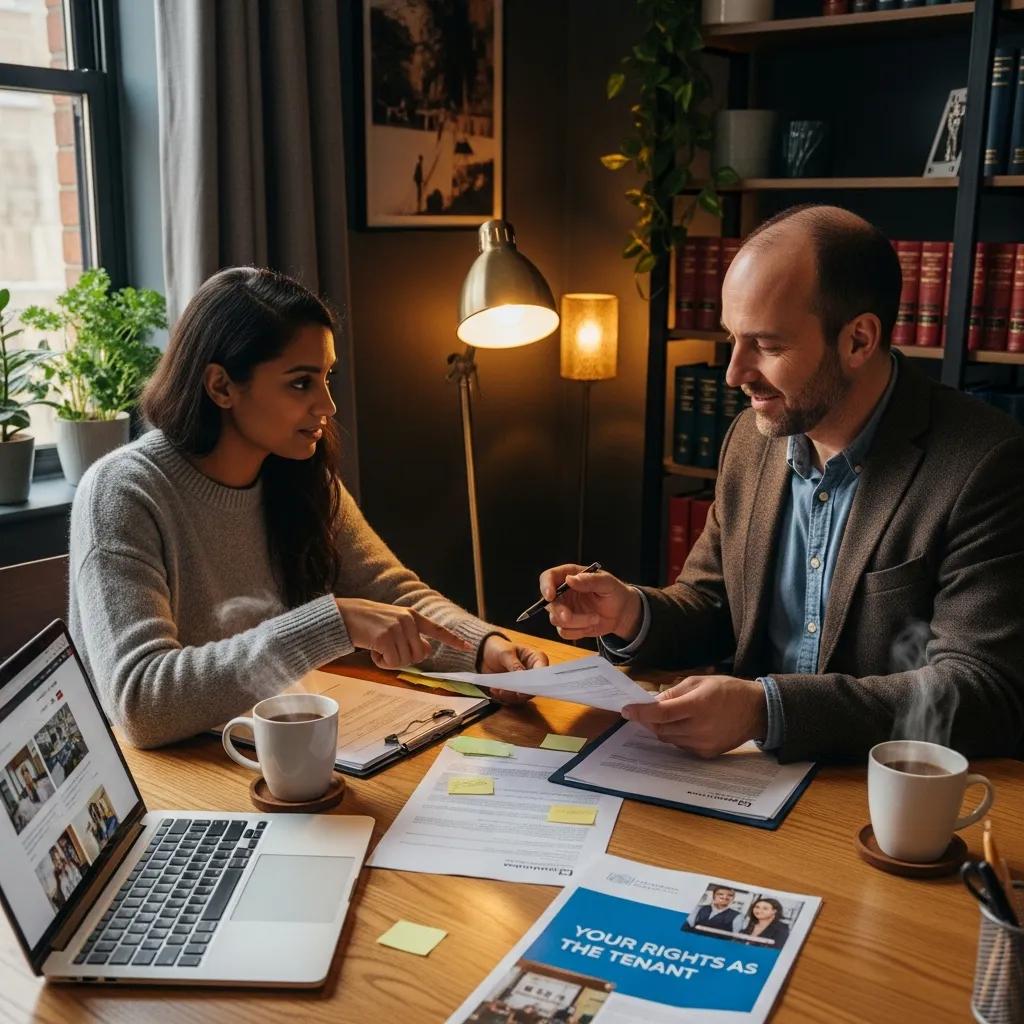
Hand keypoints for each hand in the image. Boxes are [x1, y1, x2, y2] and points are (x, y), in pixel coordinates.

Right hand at [335, 598, 472, 669]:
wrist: (345, 615)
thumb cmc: (368, 622)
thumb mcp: (394, 623)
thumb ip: (411, 634)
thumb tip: (427, 650)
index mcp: (412, 615)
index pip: (436, 629)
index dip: (452, 639)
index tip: (466, 646)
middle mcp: (408, 620)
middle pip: (419, 655)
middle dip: (404, 658)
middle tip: (388, 651)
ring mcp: (397, 628)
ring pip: (405, 661)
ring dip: (390, 661)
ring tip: (378, 646)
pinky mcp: (385, 638)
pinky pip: (391, 663)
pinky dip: (381, 662)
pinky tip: (373, 650)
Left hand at [478, 634, 547, 703]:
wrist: (485, 655)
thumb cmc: (499, 648)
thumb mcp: (506, 653)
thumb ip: (514, 664)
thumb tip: (522, 675)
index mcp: (536, 659)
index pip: (543, 670)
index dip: (538, 679)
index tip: (526, 684)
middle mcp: (533, 673)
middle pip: (534, 687)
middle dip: (521, 691)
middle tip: (509, 691)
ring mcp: (524, 683)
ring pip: (523, 696)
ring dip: (510, 695)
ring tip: (498, 689)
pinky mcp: (515, 691)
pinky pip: (513, 698)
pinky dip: (504, 697)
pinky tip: (495, 690)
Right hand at [538, 564, 641, 641]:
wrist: (622, 612)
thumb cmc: (615, 592)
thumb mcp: (607, 583)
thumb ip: (590, 580)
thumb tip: (570, 579)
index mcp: (569, 576)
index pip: (548, 577)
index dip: (545, 586)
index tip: (550, 596)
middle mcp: (563, 593)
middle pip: (548, 602)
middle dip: (558, 611)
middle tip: (569, 617)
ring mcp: (564, 609)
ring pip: (556, 619)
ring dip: (576, 622)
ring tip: (595, 618)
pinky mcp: (568, 625)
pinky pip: (563, 632)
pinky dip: (577, 632)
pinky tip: (591, 625)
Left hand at [621, 675, 767, 758]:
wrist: (756, 711)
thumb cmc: (728, 690)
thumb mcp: (699, 682)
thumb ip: (673, 692)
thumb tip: (651, 702)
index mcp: (697, 706)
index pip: (661, 713)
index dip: (640, 712)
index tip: (626, 710)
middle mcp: (699, 728)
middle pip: (661, 728)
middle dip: (649, 720)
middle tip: (644, 711)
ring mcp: (702, 743)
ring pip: (668, 738)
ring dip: (662, 728)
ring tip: (668, 716)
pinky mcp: (706, 753)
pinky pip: (680, 746)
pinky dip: (675, 736)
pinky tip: (683, 725)